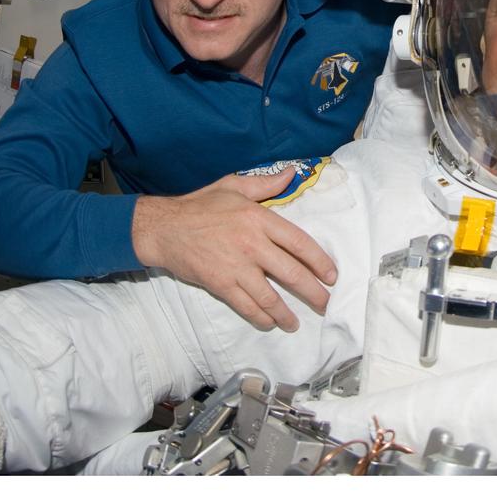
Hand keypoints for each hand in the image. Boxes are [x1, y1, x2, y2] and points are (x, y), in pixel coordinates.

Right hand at [131, 168, 337, 331]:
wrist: (164, 227)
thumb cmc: (199, 205)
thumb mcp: (233, 186)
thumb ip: (266, 184)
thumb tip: (292, 173)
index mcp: (259, 218)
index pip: (300, 243)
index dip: (320, 261)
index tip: (332, 275)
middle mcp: (253, 244)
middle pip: (292, 273)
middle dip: (313, 292)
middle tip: (325, 304)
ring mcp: (237, 267)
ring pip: (271, 296)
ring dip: (287, 313)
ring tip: (297, 322)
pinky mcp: (221, 284)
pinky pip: (247, 306)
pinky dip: (261, 318)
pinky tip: (270, 323)